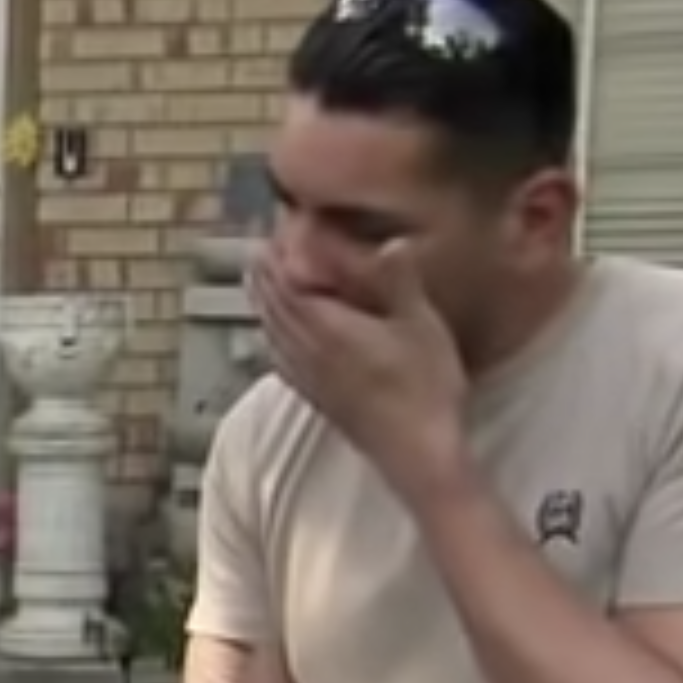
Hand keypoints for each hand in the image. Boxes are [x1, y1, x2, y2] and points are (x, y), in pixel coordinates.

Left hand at [249, 240, 470, 490]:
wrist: (416, 455)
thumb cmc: (424, 390)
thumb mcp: (422, 325)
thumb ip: (400, 282)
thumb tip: (391, 242)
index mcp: (326, 327)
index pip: (287, 280)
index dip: (280, 252)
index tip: (278, 228)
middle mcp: (306, 351)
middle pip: (271, 302)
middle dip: (264, 270)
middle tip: (261, 245)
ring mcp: (306, 377)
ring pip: (270, 329)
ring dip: (262, 299)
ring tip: (258, 278)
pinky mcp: (314, 396)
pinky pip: (278, 357)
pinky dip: (271, 334)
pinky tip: (274, 335)